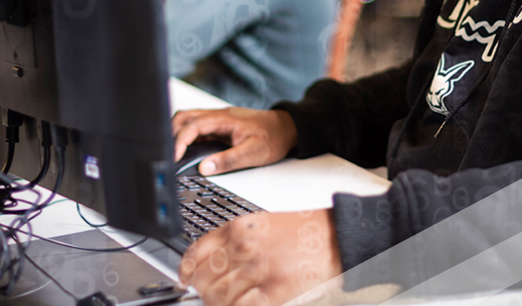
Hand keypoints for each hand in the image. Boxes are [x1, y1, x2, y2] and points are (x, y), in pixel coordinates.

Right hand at [172, 108, 297, 175]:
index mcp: (223, 119)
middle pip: (184, 117)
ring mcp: (218, 120)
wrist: (287, 128)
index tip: (173, 156)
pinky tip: (185, 150)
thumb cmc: (273, 137)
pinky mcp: (219, 126)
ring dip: (177, 133)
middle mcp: (218, 116)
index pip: (192, 125)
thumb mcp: (253, 153)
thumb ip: (228, 160)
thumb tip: (204, 168)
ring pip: (188, 121)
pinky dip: (186, 137)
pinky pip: (197, 128)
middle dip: (171, 133)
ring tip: (172, 152)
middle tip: (166, 154)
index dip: (179, 140)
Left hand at [179, 210, 341, 305]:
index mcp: (241, 228)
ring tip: (223, 305)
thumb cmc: (304, 230)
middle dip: (202, 291)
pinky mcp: (275, 291)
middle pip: (205, 277)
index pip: (198, 251)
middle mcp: (246, 247)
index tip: (185, 279)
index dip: (186, 269)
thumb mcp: (263, 224)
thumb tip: (213, 263)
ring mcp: (259, 270)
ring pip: (219, 296)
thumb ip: (236, 240)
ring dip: (216, 304)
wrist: (336, 237)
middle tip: (205, 298)